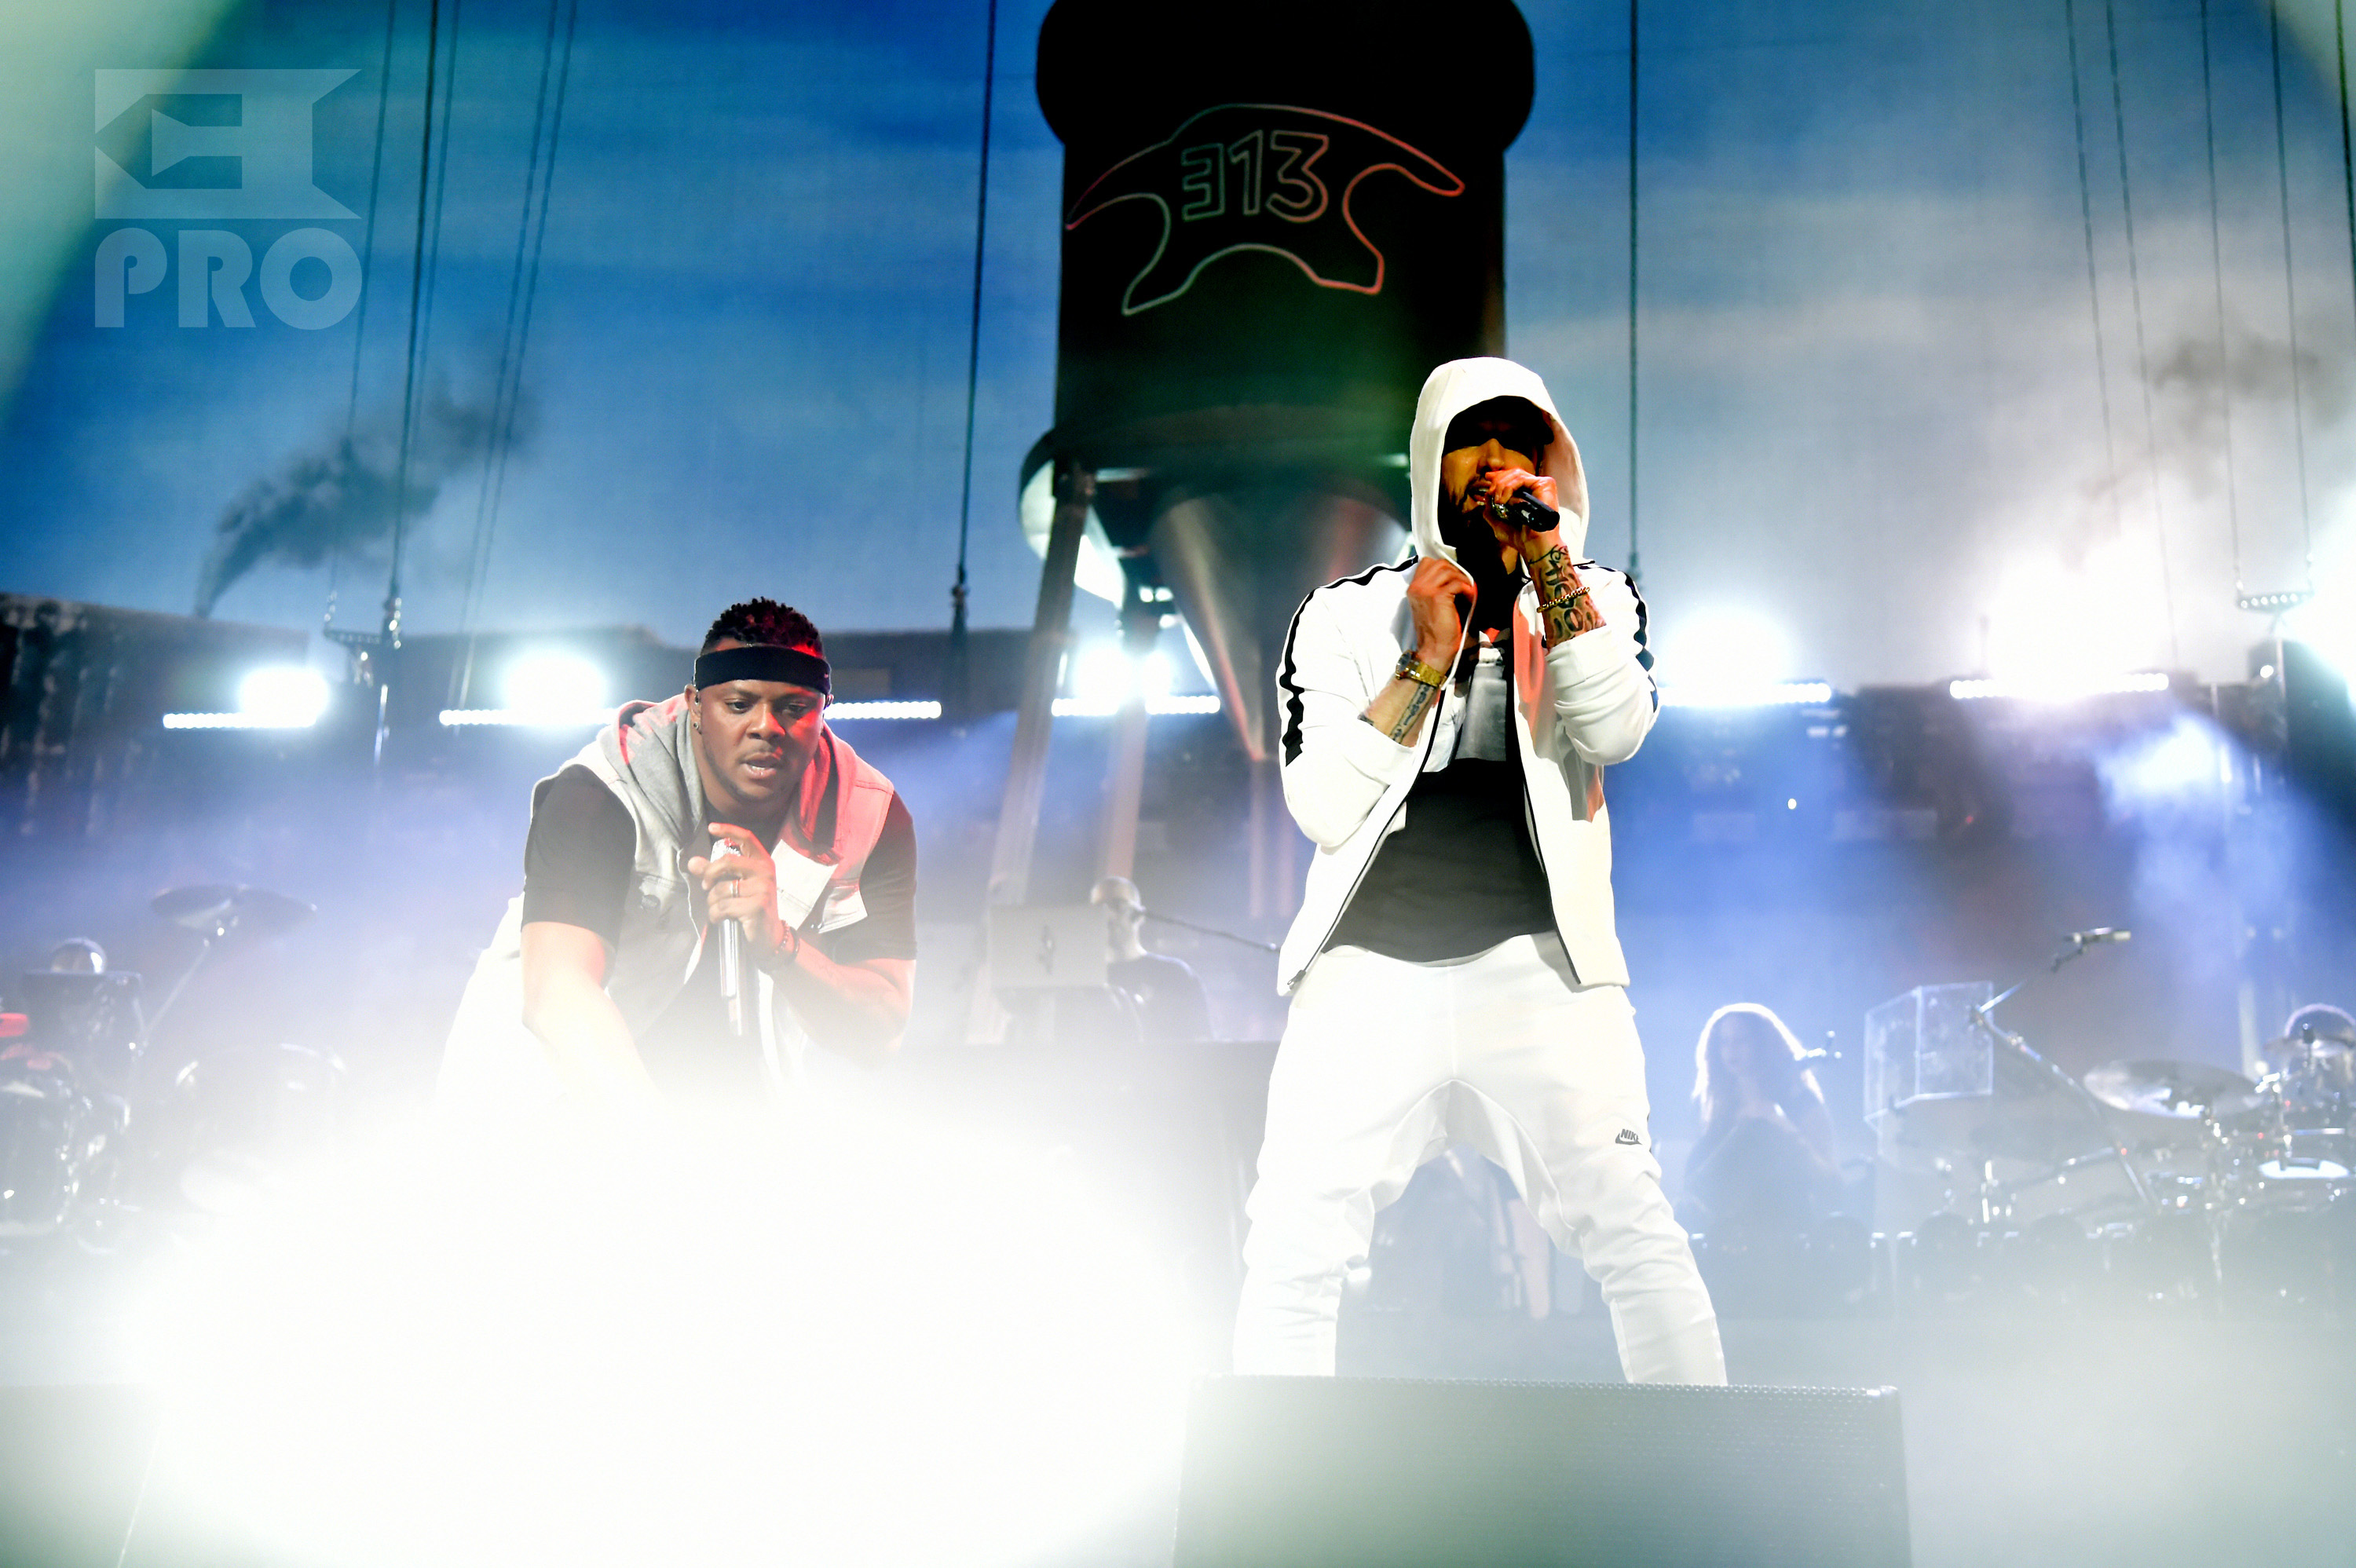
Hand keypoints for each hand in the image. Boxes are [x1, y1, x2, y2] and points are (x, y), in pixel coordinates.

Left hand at [686, 823, 785, 959]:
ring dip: (712, 902)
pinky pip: (723, 906)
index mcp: (762, 862)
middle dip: (709, 874)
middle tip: (705, 886)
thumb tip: (693, 862)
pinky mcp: (758, 905)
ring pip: (722, 888)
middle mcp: (765, 872)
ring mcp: (763, 888)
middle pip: (727, 861)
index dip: (728, 830)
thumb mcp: (736, 886)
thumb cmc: (751, 907)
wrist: (768, 936)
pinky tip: (720, 918)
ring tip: (718, 909)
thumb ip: (715, 873)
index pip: (747, 838)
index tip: (711, 827)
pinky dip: (715, 914)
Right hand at [1404, 553, 1477, 665]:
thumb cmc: (1434, 631)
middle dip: (1455, 571)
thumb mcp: (1428, 605)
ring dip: (1461, 578)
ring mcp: (1426, 591)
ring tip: (1467, 589)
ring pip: (1448, 570)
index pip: (1426, 562)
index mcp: (1413, 589)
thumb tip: (1451, 575)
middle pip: (1439, 563)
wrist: (1434, 649)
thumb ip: (1433, 588)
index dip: (1443, 566)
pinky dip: (1467, 588)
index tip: (1454, 575)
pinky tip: (1469, 596)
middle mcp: (1417, 587)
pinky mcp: (1438, 597)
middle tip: (1463, 582)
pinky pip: (1457, 583)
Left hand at [1468, 467, 1561, 558]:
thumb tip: (1486, 495)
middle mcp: (1536, 488)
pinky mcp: (1545, 485)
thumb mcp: (1499, 523)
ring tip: (1497, 501)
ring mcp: (1542, 485)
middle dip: (1498, 481)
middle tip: (1490, 492)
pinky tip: (1503, 500)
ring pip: (1516, 474)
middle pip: (1514, 473)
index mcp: (1529, 494)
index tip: (1487, 477)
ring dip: (1501, 486)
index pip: (1514, 477)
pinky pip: (1521, 479)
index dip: (1500, 475)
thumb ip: (1491, 509)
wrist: (1532, 545)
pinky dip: (1508, 487)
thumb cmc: (1519, 537)